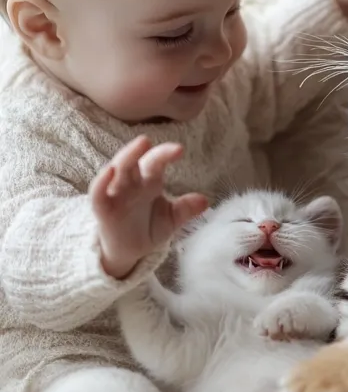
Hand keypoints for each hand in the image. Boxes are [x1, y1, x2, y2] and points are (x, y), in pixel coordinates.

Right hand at [90, 135, 207, 278]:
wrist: (129, 252)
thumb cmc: (148, 227)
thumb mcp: (170, 220)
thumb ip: (185, 209)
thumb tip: (205, 201)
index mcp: (149, 180)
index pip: (156, 161)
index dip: (165, 153)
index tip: (179, 150)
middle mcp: (131, 182)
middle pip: (133, 160)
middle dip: (137, 149)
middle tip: (147, 140)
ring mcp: (115, 193)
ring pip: (116, 170)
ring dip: (123, 158)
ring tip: (132, 148)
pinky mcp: (103, 209)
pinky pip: (98, 193)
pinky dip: (101, 181)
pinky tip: (109, 171)